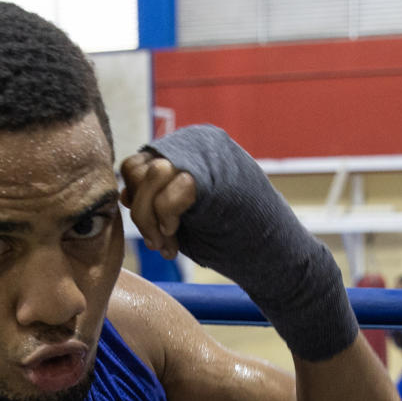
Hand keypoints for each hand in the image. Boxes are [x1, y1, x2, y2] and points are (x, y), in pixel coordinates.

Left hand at [127, 125, 358, 361]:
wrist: (279, 259)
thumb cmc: (235, 242)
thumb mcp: (187, 216)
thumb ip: (158, 199)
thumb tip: (122, 193)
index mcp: (194, 147)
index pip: (141, 162)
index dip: (138, 200)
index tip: (156, 233)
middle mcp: (201, 142)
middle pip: (141, 167)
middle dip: (140, 210)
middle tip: (159, 241)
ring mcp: (211, 154)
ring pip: (152, 175)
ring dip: (150, 216)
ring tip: (168, 241)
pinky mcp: (218, 174)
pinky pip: (172, 189)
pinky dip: (166, 217)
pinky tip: (177, 237)